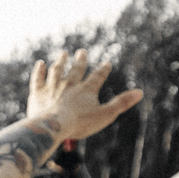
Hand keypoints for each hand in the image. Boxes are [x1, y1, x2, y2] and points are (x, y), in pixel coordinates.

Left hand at [27, 50, 141, 140]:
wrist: (53, 126)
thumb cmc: (80, 123)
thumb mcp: (105, 115)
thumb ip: (122, 103)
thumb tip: (140, 92)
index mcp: (86, 90)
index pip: (97, 77)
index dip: (103, 70)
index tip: (106, 63)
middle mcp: (69, 84)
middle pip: (76, 70)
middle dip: (80, 61)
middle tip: (82, 52)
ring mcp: (53, 87)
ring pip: (57, 70)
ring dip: (61, 61)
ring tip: (63, 54)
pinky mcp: (38, 93)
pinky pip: (38, 79)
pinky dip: (39, 71)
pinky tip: (40, 64)